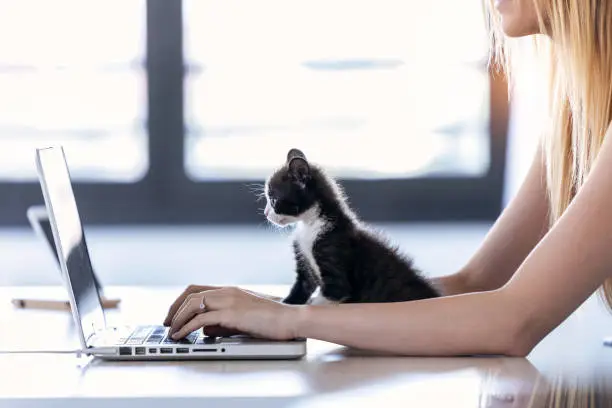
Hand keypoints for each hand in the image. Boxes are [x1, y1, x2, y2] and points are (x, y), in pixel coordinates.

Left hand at [163, 284, 281, 326]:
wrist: (290, 319)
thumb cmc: (271, 320)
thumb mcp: (242, 319)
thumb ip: (223, 322)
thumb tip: (204, 330)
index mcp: (230, 290)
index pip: (197, 289)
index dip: (181, 301)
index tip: (173, 315)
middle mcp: (227, 291)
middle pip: (191, 293)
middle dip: (174, 309)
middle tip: (167, 324)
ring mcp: (230, 300)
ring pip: (193, 303)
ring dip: (178, 318)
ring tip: (172, 332)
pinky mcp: (232, 313)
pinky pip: (202, 318)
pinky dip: (187, 327)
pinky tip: (182, 335)